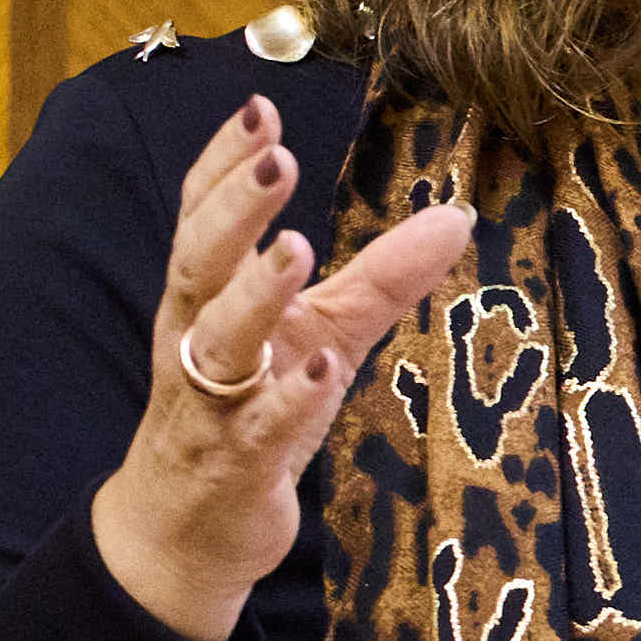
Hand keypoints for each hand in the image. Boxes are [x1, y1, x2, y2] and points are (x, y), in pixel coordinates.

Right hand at [88, 94, 471, 640]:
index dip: (224, 164)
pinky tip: (321, 367)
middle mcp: (197, 342)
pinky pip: (257, 430)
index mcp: (205, 299)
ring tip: (294, 246)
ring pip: (220, 342)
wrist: (186, 531)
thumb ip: (380, 278)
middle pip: (200, 263)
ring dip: (256, 293)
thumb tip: (455, 216)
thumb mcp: (321, 336)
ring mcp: (210, 405)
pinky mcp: (234, 467)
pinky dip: (288, 399)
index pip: (201, 217)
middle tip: (276, 159)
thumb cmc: (251, 414)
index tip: (259, 109)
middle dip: (234, 211)